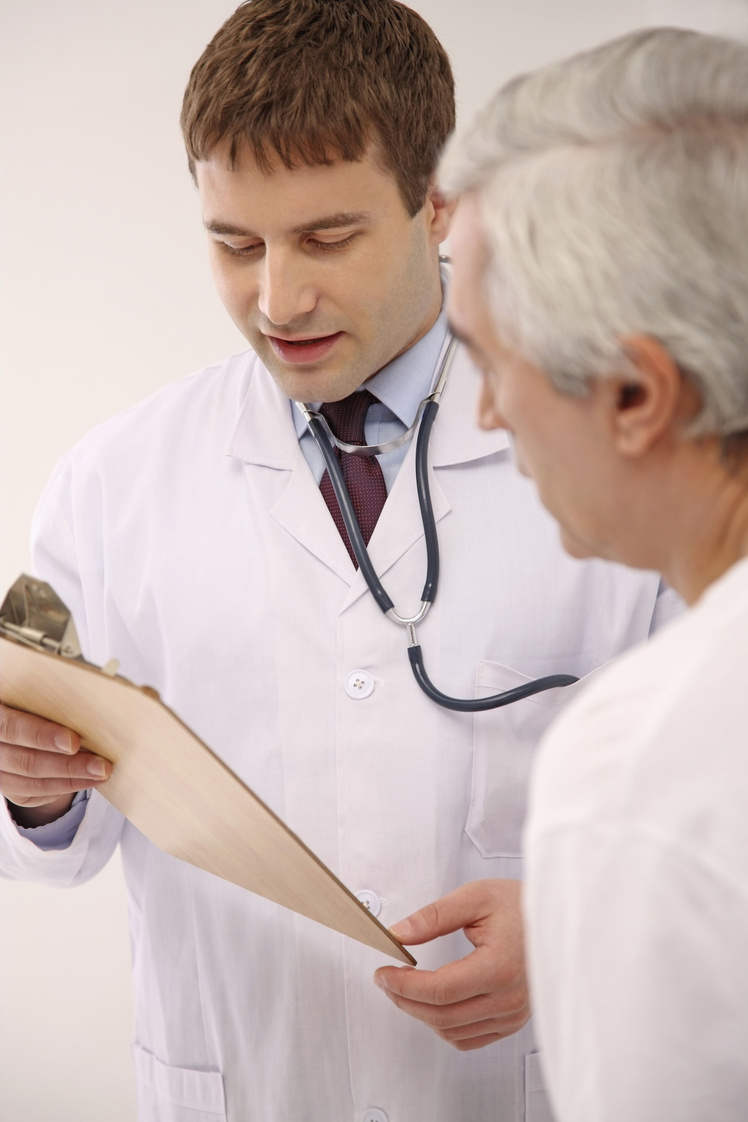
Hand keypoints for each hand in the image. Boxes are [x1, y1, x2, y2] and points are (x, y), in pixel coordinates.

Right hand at [0, 702, 111, 827]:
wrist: (23, 722)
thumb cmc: (37, 700)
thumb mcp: (41, 693)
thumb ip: (59, 695)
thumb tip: (115, 698)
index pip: (12, 727)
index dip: (42, 736)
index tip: (74, 742)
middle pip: (24, 759)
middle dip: (66, 764)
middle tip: (101, 766)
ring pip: (31, 780)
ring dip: (71, 778)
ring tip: (101, 773)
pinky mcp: (8, 785)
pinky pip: (35, 791)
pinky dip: (65, 786)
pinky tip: (89, 780)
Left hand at [374, 879, 529, 1050]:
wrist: (558, 919)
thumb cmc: (521, 905)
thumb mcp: (475, 897)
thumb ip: (433, 917)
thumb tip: (398, 935)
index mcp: (500, 967)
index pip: (439, 990)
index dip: (404, 985)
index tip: (383, 973)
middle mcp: (509, 999)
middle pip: (441, 1016)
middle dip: (405, 1000)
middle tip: (386, 980)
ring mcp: (514, 1014)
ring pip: (453, 1032)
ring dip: (421, 1015)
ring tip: (405, 989)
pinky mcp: (514, 1021)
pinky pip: (470, 1038)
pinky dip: (444, 1027)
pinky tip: (433, 1005)